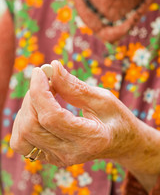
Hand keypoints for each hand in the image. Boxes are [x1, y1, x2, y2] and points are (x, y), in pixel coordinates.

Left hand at [10, 60, 141, 166]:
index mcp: (89, 139)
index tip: (40, 71)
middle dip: (33, 96)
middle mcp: (69, 154)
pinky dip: (25, 120)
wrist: (120, 143)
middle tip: (46, 80)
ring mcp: (58, 158)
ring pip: (22, 136)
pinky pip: (23, 142)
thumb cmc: (116, 118)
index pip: (51, 116)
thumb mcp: (102, 98)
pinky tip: (39, 108)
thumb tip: (52, 67)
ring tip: (44, 94)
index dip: (40, 91)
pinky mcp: (50, 157)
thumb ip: (75, 86)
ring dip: (27, 108)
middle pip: (32, 126)